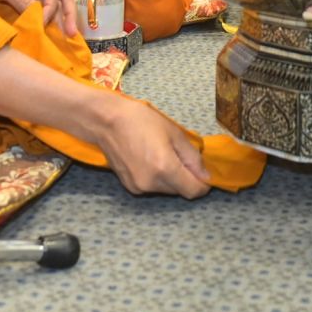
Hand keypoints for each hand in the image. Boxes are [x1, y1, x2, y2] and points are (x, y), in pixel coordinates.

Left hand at [0, 0, 78, 36]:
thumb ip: (22, 2)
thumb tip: (39, 19)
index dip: (50, 8)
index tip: (42, 23)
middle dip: (68, 12)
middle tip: (72, 33)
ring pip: (53, 0)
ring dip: (60, 16)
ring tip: (67, 34)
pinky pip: (41, 4)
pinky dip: (46, 15)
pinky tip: (50, 28)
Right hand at [91, 95, 211, 197]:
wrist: (106, 121)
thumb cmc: (141, 120)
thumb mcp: (173, 133)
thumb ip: (192, 157)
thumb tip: (205, 176)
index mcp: (165, 168)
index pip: (193, 191)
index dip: (203, 184)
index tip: (203, 172)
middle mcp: (152, 183)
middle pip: (180, 191)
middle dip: (186, 177)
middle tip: (179, 154)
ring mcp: (139, 187)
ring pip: (166, 190)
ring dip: (171, 178)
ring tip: (161, 154)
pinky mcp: (130, 187)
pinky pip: (152, 187)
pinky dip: (157, 178)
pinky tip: (148, 159)